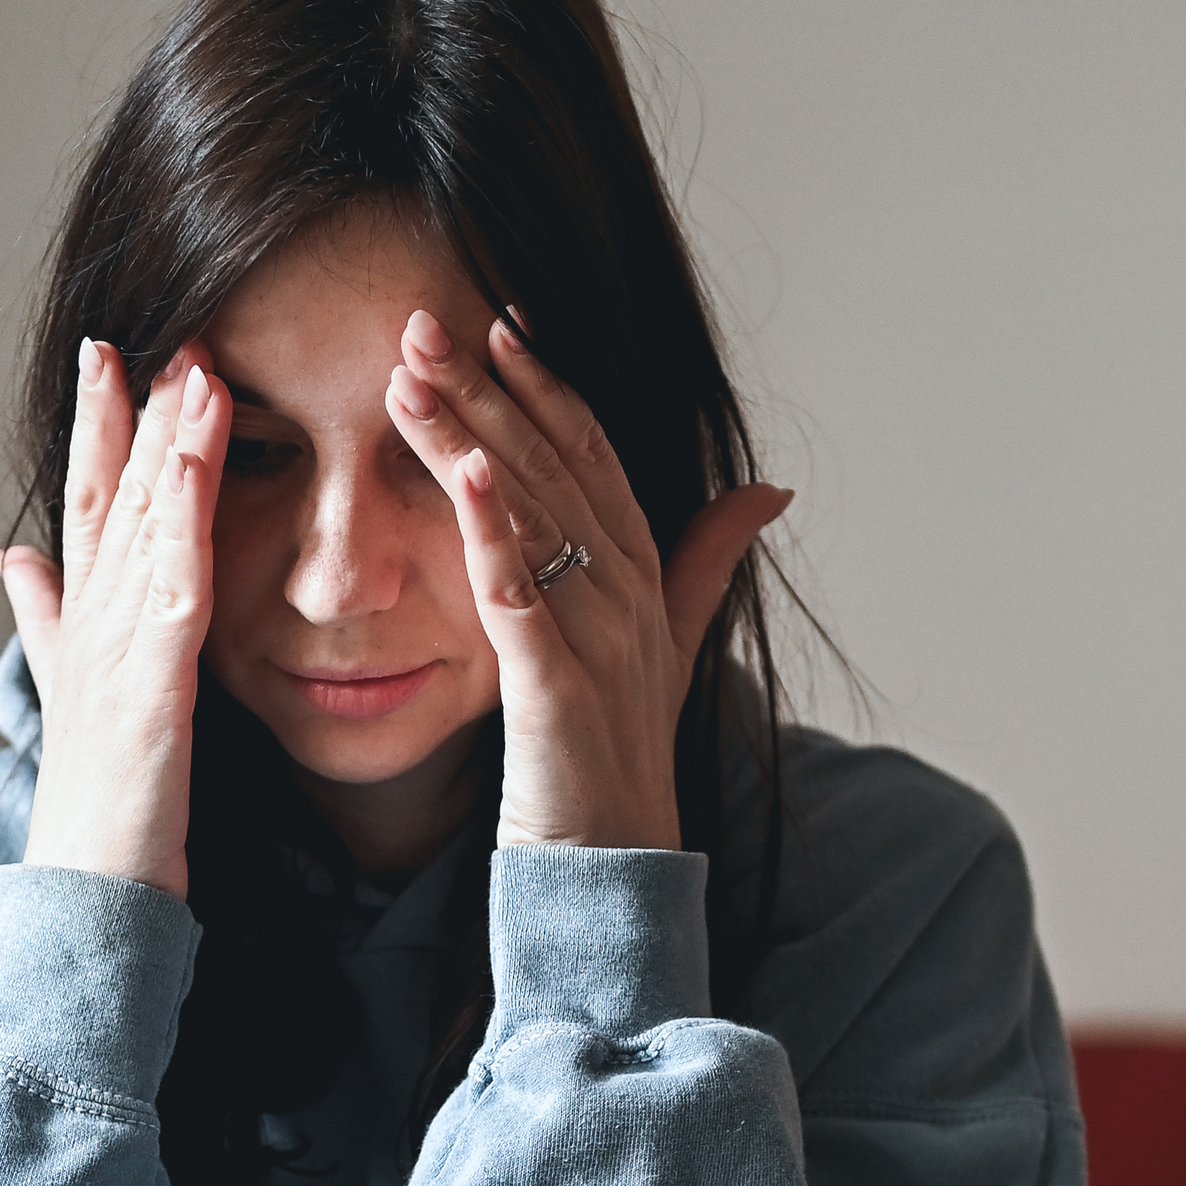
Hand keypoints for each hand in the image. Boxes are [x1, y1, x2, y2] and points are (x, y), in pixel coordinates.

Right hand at [0, 342, 228, 897]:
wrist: (90, 885)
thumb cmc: (95, 800)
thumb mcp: (68, 688)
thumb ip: (41, 616)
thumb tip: (9, 556)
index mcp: (82, 618)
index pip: (88, 502)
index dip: (97, 426)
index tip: (109, 355)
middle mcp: (93, 619)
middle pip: (110, 494)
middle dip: (129, 411)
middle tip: (148, 329)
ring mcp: (118, 645)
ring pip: (143, 522)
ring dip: (164, 441)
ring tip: (190, 367)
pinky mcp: (153, 680)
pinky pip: (175, 579)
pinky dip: (184, 515)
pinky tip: (198, 460)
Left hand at [384, 312, 791, 853]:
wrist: (618, 863)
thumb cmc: (625, 755)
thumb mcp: (672, 645)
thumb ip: (708, 561)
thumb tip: (770, 492)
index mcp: (642, 575)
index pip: (594, 456)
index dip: (548, 387)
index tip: (500, 322)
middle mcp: (626, 594)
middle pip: (553, 468)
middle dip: (488, 391)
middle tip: (424, 323)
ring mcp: (596, 638)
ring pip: (531, 515)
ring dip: (470, 439)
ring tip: (415, 377)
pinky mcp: (556, 690)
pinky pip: (519, 597)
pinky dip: (490, 533)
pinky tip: (460, 476)